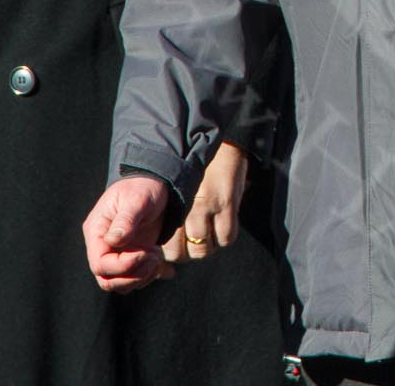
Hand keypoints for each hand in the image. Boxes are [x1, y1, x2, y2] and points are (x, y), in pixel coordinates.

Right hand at [83, 174, 173, 291]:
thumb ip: (126, 220)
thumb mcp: (137, 199)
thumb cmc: (144, 187)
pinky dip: (149, 276)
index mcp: (97, 232)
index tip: (145, 252)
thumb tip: (113, 241)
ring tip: (158, 255)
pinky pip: (135, 279)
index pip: (99, 264)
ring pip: (121, 284)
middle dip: (133, 275)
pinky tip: (162, 264)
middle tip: (154, 256)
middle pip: (107, 280)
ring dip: (142, 276)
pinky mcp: (131, 257)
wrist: (156, 184)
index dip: (122, 266)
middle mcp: (103, 246)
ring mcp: (117, 254)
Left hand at [159, 140, 246, 266]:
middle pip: (183, 252)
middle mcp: (186, 208)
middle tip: (193, 243)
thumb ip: (173, 214)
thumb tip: (167, 242)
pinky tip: (223, 227)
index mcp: (171, 205)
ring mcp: (208, 206)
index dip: (171, 252)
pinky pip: (226, 237)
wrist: (221, 141)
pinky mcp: (228, 203)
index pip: (166, 246)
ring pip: (204, 249)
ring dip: (207, 246)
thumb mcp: (178, 190)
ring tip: (209, 236)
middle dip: (188, 253)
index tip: (176, 246)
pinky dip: (225, 238)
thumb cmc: (197, 167)